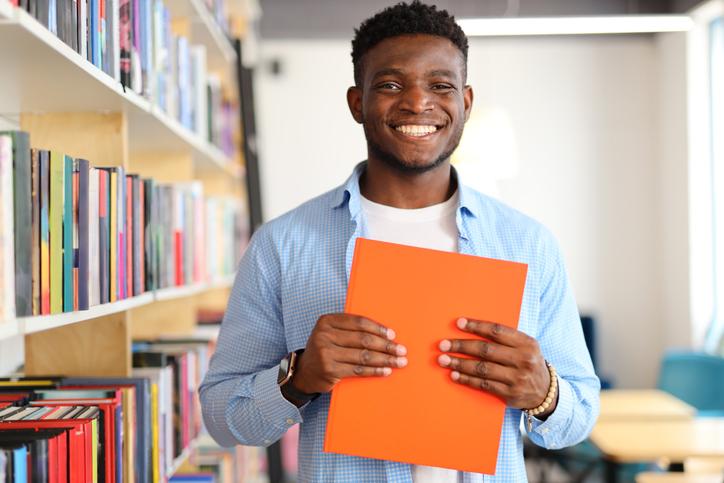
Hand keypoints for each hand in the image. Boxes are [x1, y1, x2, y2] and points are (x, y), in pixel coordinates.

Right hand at [292, 314, 407, 394]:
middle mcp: (324, 335)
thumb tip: (384, 333)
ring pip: (363, 356)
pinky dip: (374, 371)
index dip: (378, 328)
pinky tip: (386, 371)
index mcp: (327, 321)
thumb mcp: (332, 333)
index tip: (392, 334)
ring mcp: (326, 353)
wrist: (304, 371)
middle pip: (363, 339)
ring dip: (385, 359)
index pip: (358, 322)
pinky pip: (358, 370)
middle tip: (401, 350)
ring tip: (399, 361)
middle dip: (386, 345)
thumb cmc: (326, 349)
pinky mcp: (330, 370)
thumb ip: (351, 329)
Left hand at [437, 317, 556, 416]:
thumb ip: (505, 339)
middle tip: (443, 344)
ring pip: (482, 368)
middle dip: (461, 346)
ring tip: (443, 359)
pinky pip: (483, 385)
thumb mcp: (525, 347)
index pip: (497, 331)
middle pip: (486, 350)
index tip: (458, 323)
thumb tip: (472, 329)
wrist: (546, 393)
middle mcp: (523, 360)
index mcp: (527, 343)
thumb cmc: (528, 363)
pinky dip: (466, 379)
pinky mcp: (510, 394)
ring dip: (459, 363)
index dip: (476, 326)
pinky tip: (454, 374)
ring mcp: (517, 378)